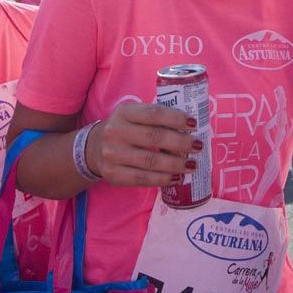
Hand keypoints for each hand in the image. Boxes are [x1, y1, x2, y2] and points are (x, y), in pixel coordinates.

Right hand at [86, 101, 200, 186]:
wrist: (95, 148)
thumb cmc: (126, 129)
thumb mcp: (135, 115)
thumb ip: (157, 118)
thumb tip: (192, 127)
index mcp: (124, 112)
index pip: (154, 113)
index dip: (176, 118)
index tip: (194, 124)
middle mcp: (115, 131)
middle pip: (155, 138)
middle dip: (181, 143)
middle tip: (198, 146)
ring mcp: (112, 154)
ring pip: (151, 161)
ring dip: (176, 164)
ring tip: (192, 165)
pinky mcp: (113, 174)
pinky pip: (142, 179)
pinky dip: (163, 179)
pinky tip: (177, 178)